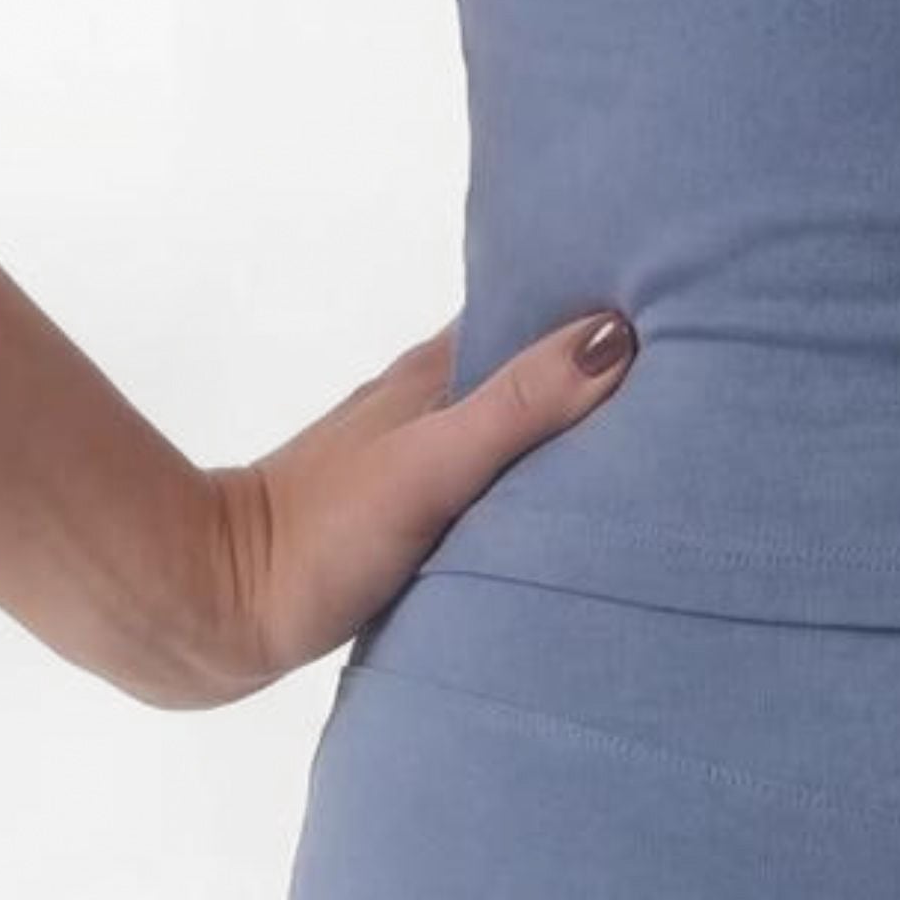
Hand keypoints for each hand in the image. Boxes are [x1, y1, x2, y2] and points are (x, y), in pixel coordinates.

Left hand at [148, 307, 639, 707]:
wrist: (208, 614)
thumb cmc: (315, 534)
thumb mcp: (429, 465)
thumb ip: (518, 406)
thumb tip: (620, 335)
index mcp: (440, 370)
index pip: (537, 307)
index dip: (601, 293)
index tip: (679, 285)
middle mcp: (433, 403)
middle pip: (533, 364)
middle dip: (600, 358)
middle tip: (691, 365)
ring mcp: (418, 462)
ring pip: (514, 425)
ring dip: (569, 426)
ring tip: (655, 437)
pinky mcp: (407, 521)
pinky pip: (495, 482)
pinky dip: (536, 481)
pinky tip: (570, 512)